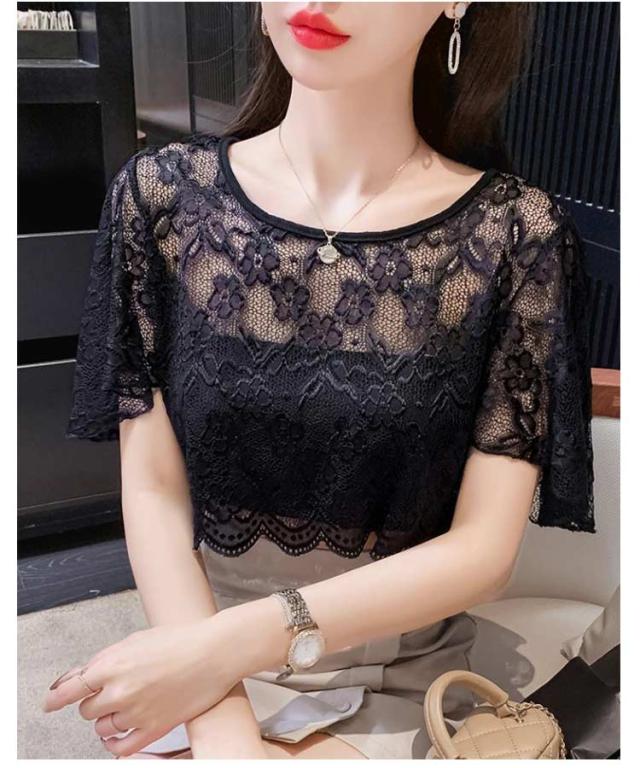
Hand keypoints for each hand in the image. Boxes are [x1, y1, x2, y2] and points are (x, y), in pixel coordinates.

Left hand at [41, 614, 243, 756]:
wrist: (214, 651)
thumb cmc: (180, 640)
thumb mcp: (135, 640)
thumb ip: (104, 660)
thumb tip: (79, 676)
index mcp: (111, 665)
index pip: (69, 689)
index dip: (56, 698)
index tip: (50, 703)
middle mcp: (120, 691)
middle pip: (86, 709)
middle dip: (96, 701)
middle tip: (115, 690)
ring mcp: (136, 712)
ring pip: (102, 728)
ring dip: (109, 719)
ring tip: (129, 705)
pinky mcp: (154, 729)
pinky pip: (121, 748)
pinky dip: (117, 743)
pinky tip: (123, 733)